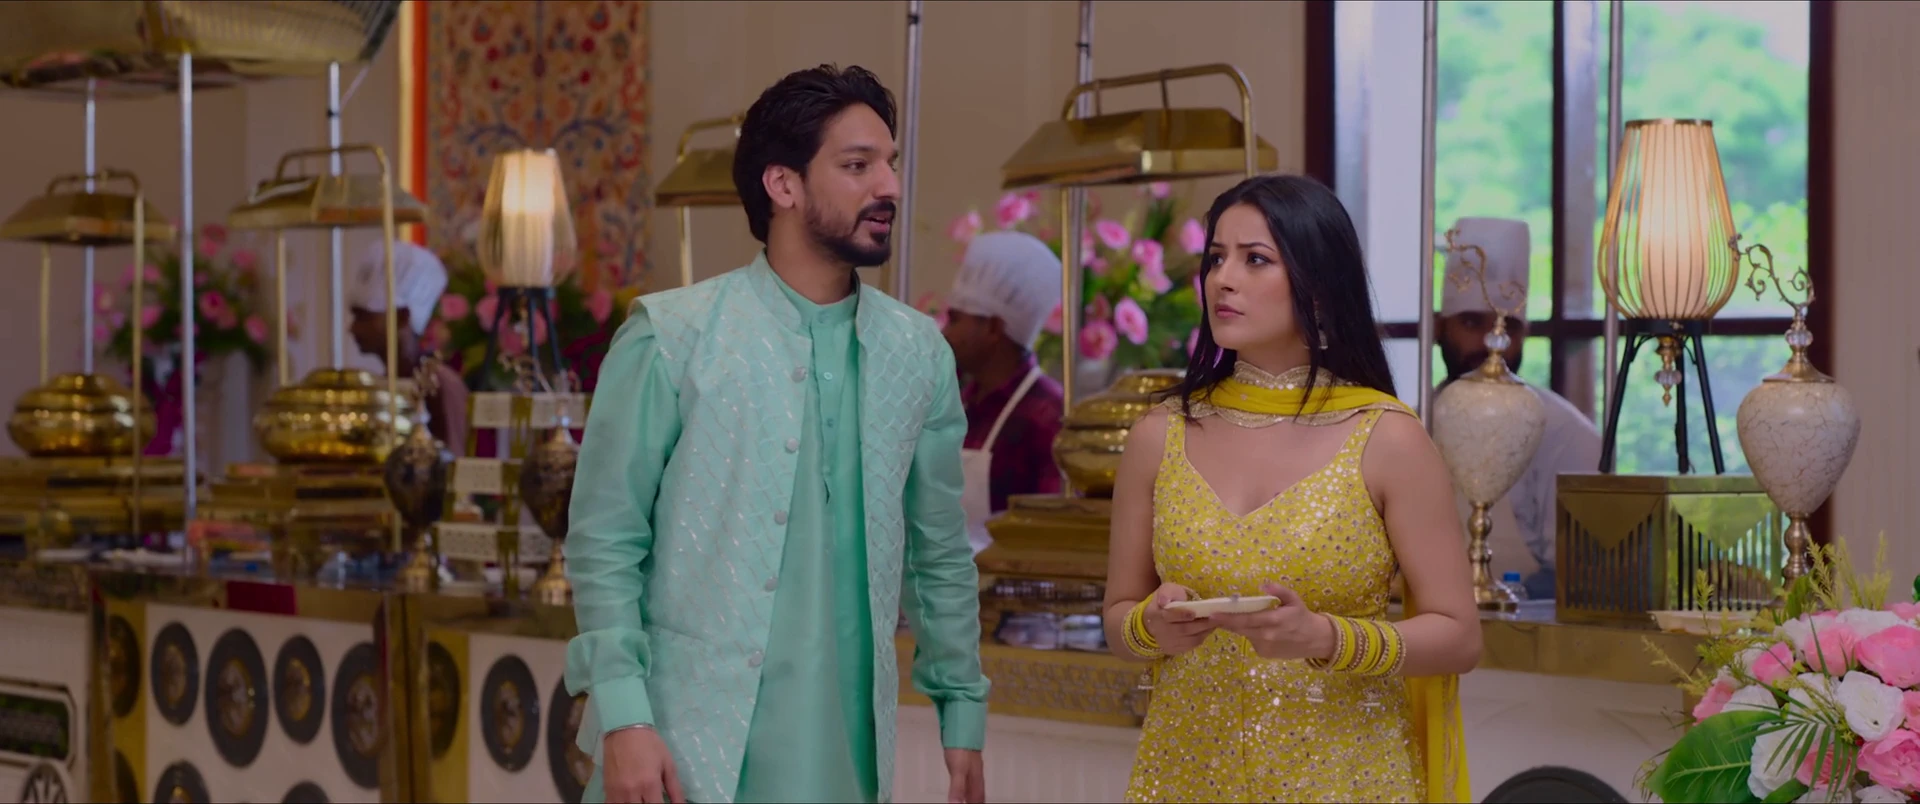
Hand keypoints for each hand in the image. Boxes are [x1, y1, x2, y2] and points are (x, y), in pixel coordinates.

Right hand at [602, 726, 682, 802]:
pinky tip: (630, 800)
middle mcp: (632, 792)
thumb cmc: (650, 744)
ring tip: (642, 799)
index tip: (663, 803)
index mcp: (650, 784)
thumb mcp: (668, 764)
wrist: (624, 729)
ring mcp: (617, 792)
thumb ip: (675, 789)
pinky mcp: (607, 790)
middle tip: (653, 799)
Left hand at [944, 747, 984, 802]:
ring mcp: (971, 766)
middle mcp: (976, 773)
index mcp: (976, 779)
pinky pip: (968, 777)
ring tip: (969, 800)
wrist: (962, 726)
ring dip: (972, 794)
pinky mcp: (965, 760)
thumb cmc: (961, 747)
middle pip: (978, 792)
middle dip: (977, 801)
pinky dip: (966, 785)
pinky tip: (963, 782)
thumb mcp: (958, 770)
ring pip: (974, 785)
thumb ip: (957, 788)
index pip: (978, 798)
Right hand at [1142, 582, 1215, 655]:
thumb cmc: (1165, 602)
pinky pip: (1190, 646)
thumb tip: (1164, 601)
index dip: (1181, 615)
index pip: (1169, 616)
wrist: (1153, 621)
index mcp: (1155, 614)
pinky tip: (1207, 630)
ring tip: (1215, 623)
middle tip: (1216, 618)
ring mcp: (1167, 642)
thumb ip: (1167, 592)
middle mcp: (1160, 631)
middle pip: (1183, 629)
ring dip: (1204, 631)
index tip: (1194, 613)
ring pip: (1189, 640)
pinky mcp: (1173, 649)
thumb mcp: (1165, 591)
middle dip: (1201, 624)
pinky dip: (1201, 637)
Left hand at [1210, 583, 1336, 660]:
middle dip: (1225, 622)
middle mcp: (1266, 635)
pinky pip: (1252, 641)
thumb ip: (1279, 591)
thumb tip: (1263, 584)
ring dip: (1238, 627)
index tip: (1212, 614)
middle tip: (1213, 615)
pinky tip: (1259, 629)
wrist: (1315, 640)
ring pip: (1244, 634)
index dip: (1227, 618)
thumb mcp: (1294, 599)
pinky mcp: (1264, 654)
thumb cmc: (1302, 617)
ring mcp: (1264, 647)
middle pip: (1239, 629)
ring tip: (1236, 618)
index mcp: (1273, 620)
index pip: (1245, 619)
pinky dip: (1251, 634)